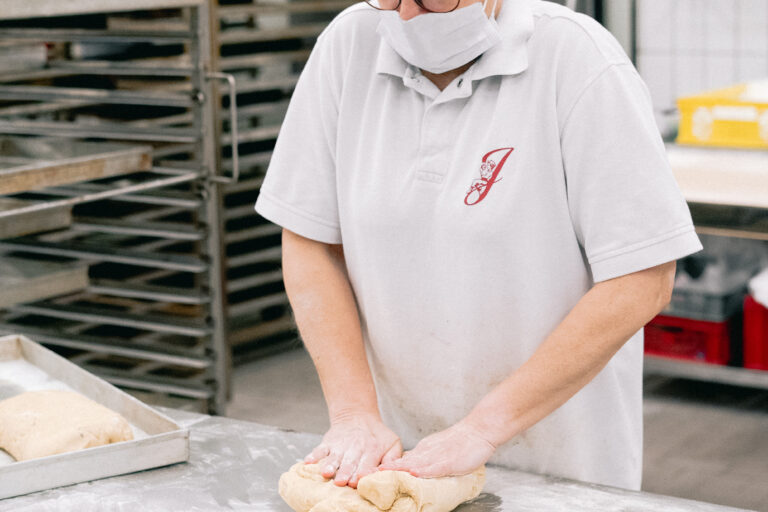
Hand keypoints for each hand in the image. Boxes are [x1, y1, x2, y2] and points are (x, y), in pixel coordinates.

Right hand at [305, 412, 401, 487]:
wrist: (357, 415)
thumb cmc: (377, 435)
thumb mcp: (392, 443)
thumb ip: (393, 459)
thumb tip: (393, 473)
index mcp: (372, 450)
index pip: (367, 464)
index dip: (363, 472)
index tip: (358, 480)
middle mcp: (355, 448)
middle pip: (350, 462)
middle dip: (345, 472)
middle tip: (341, 482)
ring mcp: (340, 446)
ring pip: (334, 457)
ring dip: (330, 465)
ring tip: (326, 473)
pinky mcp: (328, 443)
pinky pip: (319, 449)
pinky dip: (313, 456)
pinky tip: (307, 462)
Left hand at [378, 420, 495, 477]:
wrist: (479, 430)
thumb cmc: (462, 442)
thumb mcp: (439, 450)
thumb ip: (426, 458)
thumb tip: (412, 469)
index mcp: (424, 450)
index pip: (403, 460)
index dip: (388, 466)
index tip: (372, 472)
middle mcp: (428, 452)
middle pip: (404, 462)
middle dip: (387, 469)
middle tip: (369, 474)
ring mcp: (438, 456)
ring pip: (416, 464)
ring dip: (399, 470)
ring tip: (382, 474)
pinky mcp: (450, 461)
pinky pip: (435, 467)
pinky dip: (424, 471)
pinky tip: (414, 474)